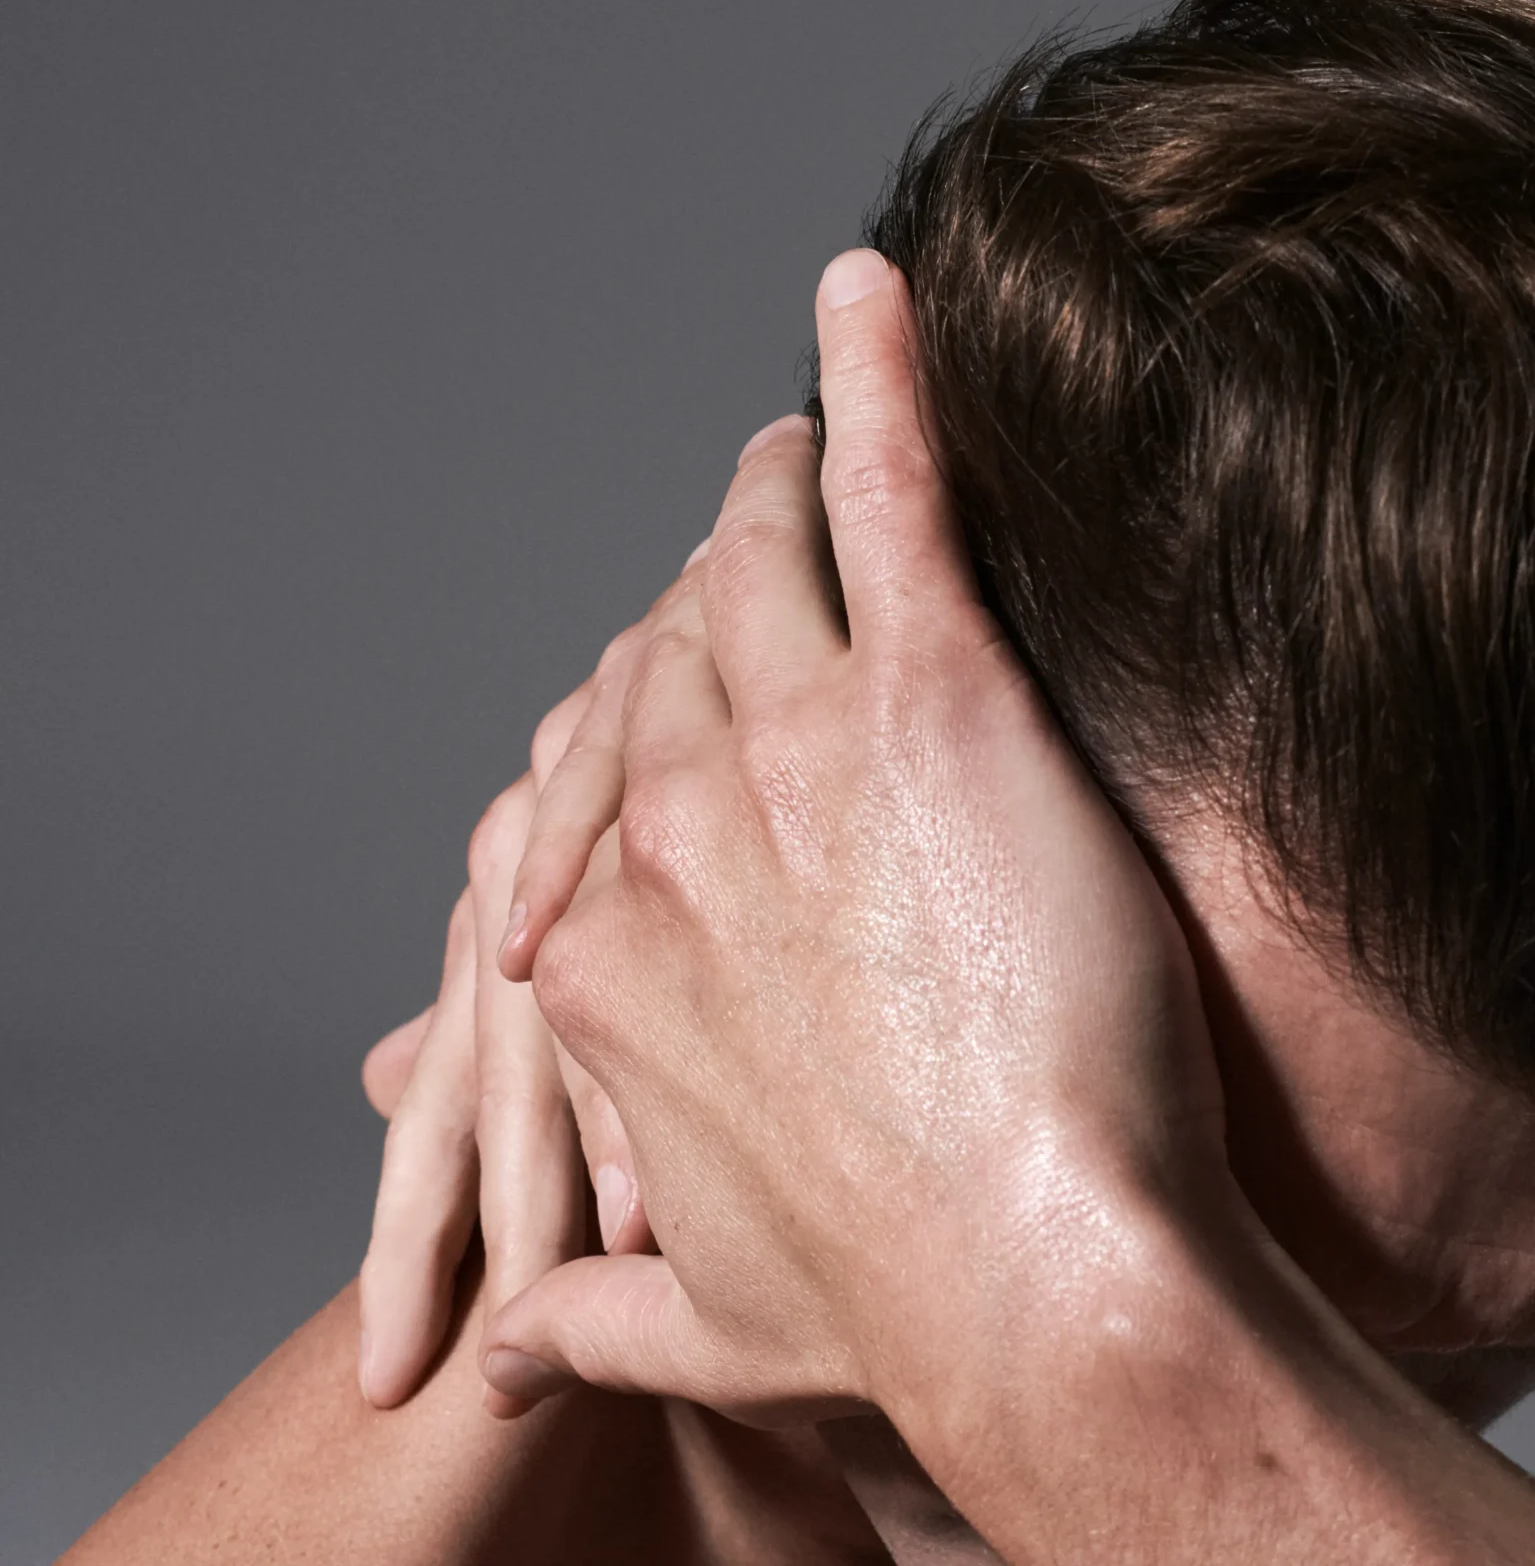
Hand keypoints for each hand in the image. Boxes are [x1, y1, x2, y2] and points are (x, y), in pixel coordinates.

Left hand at [353, 696, 657, 1410]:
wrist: (754, 580)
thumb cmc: (705, 765)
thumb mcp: (605, 898)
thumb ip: (512, 1002)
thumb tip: (373, 1083)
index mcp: (499, 944)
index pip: (446, 1114)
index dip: (416, 1236)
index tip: (407, 1363)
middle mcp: (508, 885)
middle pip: (478, 1080)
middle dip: (472, 1225)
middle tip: (456, 1357)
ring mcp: (563, 809)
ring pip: (554, 990)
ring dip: (581, 1122)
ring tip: (608, 1244)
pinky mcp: (633, 717)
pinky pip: (612, 843)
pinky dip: (625, 949)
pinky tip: (666, 1024)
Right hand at [477, 248, 1233, 1437]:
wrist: (1031, 1277)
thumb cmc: (894, 1312)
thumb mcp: (708, 1329)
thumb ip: (606, 1320)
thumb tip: (531, 1353)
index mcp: (608, 955)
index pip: (610, 798)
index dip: (658, 740)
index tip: (699, 711)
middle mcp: (668, 829)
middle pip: (670, 662)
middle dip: (707, 591)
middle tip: (752, 518)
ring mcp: (792, 750)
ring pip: (755, 562)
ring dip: (774, 478)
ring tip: (797, 427)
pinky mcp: (930, 701)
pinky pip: (889, 496)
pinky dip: (877, 383)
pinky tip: (873, 294)